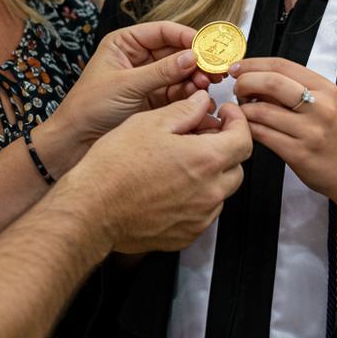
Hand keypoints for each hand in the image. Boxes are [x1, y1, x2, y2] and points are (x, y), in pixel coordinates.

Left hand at [57, 21, 214, 143]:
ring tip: (205, 87)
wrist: (74, 143)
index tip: (206, 48)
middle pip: (176, 51)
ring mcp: (148, 80)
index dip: (187, 37)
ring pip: (181, 73)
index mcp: (125, 44)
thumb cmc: (88, 108)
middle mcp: (138, 59)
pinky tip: (199, 100)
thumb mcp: (126, 86)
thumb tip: (192, 56)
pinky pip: (178, 93)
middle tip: (214, 69)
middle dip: (196, 60)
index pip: (163, 32)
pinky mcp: (154, 101)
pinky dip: (190, 96)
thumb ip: (161, 71)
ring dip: (195, 79)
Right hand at [72, 89, 252, 253]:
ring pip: (221, 191)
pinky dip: (197, 197)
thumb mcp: (149, 123)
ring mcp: (199, 217)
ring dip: (211, 174)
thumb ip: (184, 111)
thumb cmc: (114, 167)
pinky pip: (203, 213)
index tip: (226, 114)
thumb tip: (201, 102)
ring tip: (182, 161)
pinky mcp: (186, 234)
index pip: (244, 139)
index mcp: (205, 160)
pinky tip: (172, 185)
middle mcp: (209, 192)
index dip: (237, 121)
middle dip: (225, 147)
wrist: (92, 209)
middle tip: (203, 134)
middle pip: (236, 166)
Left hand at [230, 58, 336, 219]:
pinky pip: (262, 134)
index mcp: (324, 88)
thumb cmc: (330, 132)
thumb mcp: (321, 102)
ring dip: (243, 108)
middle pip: (271, 83)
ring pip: (262, 110)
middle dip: (245, 82)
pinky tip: (247, 126)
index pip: (281, 65)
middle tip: (237, 89)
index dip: (253, 64)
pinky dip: (248, 127)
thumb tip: (253, 76)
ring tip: (242, 110)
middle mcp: (319, 107)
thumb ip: (292, 88)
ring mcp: (310, 131)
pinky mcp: (298, 153)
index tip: (237, 68)